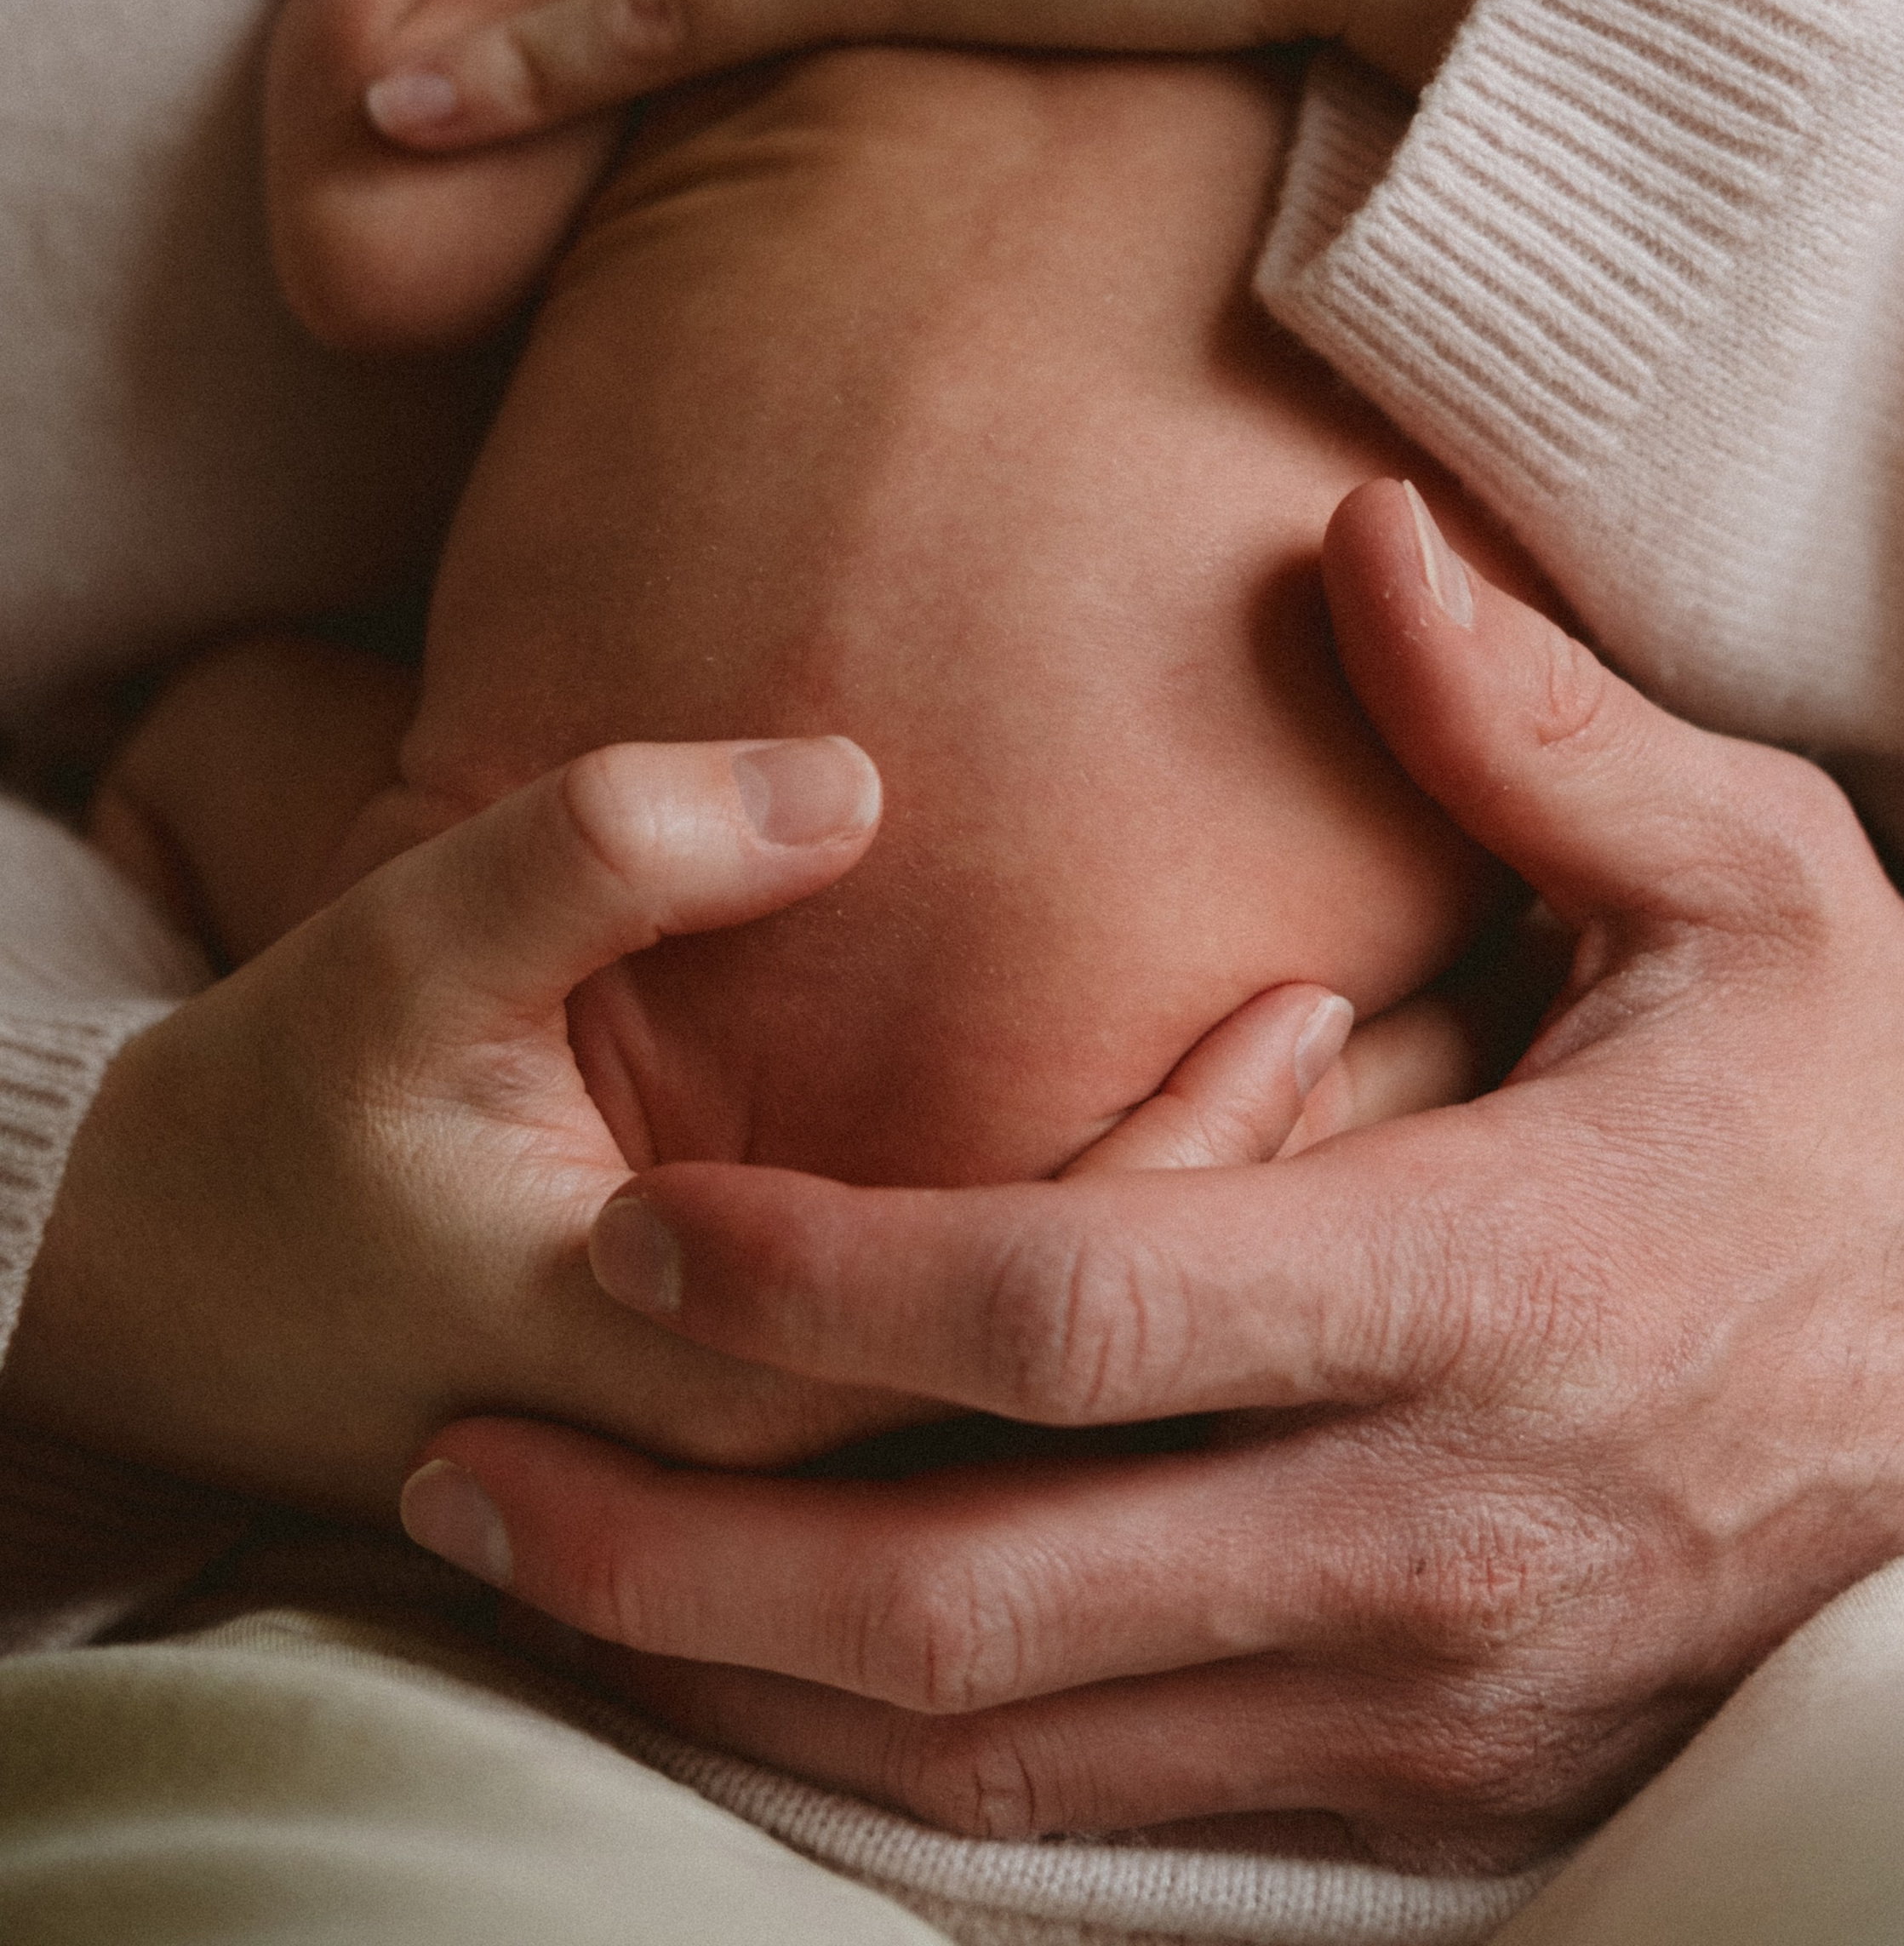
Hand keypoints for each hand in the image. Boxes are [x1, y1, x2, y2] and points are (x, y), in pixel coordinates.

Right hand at [1, 727, 1411, 1521]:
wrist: (173, 1302)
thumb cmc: (291, 1123)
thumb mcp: (393, 960)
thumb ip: (597, 853)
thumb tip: (842, 784)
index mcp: (712, 1368)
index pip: (1025, 1296)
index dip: (1186, 1155)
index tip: (1309, 997)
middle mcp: (778, 1454)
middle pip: (1089, 1379)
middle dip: (1255, 1222)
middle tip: (1381, 1024)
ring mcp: (780, 1468)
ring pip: (1062, 1410)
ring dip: (1210, 1278)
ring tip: (1347, 1088)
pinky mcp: (766, 1433)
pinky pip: (989, 1387)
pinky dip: (1112, 1290)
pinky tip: (1205, 1170)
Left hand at [398, 485, 1903, 1863]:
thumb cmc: (1889, 1130)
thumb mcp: (1762, 886)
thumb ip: (1533, 722)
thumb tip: (1352, 535)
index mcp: (1499, 1280)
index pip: (1090, 1313)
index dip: (833, 1282)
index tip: (642, 1220)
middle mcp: (1439, 1528)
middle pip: (988, 1604)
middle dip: (694, 1556)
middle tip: (468, 1474)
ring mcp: (1434, 1694)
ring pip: (1021, 1755)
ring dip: (757, 1686)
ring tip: (555, 1581)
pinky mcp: (1444, 1784)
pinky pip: (1126, 1811)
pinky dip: (921, 1764)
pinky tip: (775, 1675)